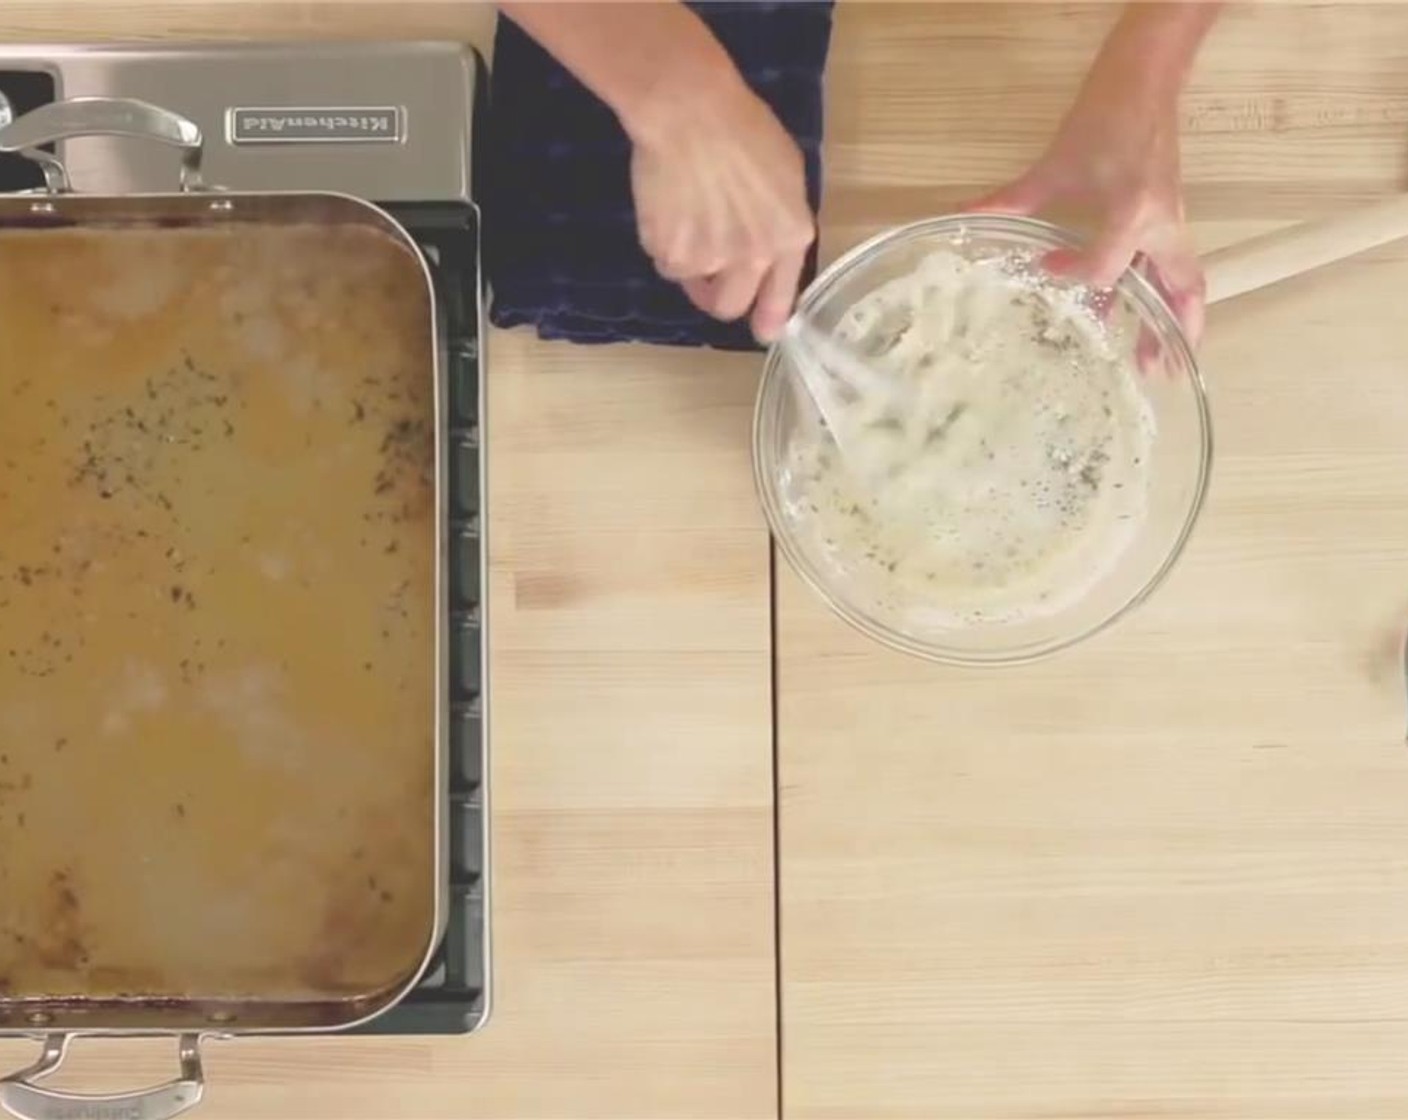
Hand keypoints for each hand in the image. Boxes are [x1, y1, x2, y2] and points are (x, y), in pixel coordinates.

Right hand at [629, 76, 814, 343]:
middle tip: (707, 275)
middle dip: (718, 297)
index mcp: (789, 237)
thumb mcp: (785, 174)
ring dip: (687, 261)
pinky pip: (665, 262)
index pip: (780, 297)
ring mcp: (710, 259)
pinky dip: (664, 243)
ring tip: (686, 216)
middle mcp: (754, 257)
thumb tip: (771, 255)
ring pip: (692, 282)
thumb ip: (781, 221)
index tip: (762, 332)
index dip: (768, 319)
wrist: (690, 113)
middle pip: (729, 306)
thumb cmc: (744, 129)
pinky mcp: (670, 253)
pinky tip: (668, 207)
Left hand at [973, 89, 1202, 345]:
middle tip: (1151, 372)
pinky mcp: (1169, 217)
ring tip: (1152, 361)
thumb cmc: (1102, 119)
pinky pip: (1171, 265)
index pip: (1106, 267)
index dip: (1074, 275)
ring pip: (1181, 280)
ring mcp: (1169, 221)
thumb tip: (960, 217)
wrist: (1144, 81)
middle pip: (1177, 288)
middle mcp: (1160, 224)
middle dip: (1167, 330)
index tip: (1045, 268)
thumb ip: (1009, 199)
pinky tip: (1133, 313)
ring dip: (1170, 319)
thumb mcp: (1053, 166)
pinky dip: (1161, 293)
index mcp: (1133, 212)